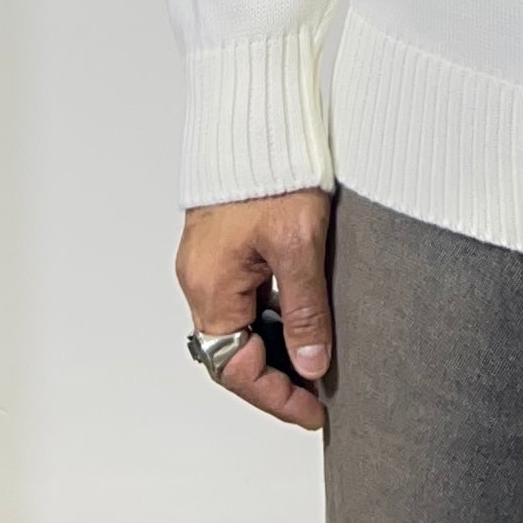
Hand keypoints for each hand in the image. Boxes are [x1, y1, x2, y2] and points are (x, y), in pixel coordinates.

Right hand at [175, 188, 333, 431]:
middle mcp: (202, 278)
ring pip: (241, 322)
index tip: (314, 412)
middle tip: (319, 391)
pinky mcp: (224, 240)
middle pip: (234, 351)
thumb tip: (311, 364)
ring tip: (319, 356)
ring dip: (276, 343)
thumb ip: (305, 309)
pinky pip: (244, 294)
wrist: (255, 110)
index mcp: (211, 288)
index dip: (277, 397)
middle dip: (276, 377)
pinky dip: (272, 312)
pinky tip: (305, 311)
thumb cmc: (272, 169)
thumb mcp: (299, 245)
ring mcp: (210, 259)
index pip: (237, 370)